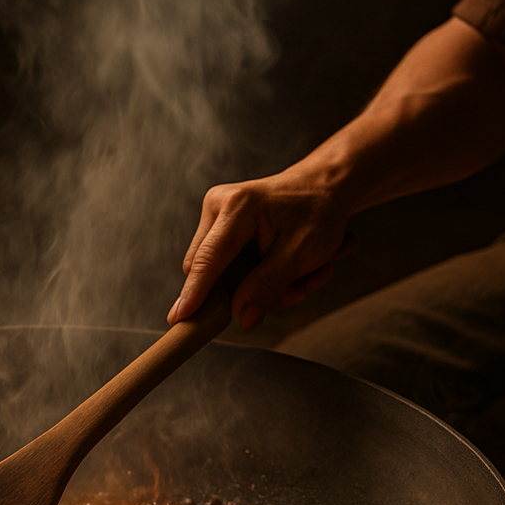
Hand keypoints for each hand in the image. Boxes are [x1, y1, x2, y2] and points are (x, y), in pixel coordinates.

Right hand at [167, 168, 357, 330]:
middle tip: (295, 289)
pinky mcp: (222, 228)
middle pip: (210, 271)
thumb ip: (269, 285)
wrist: (325, 186)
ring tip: (302, 274)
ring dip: (262, 286)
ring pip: (222, 275)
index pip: (208, 260)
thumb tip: (243, 317)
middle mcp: (218, 207)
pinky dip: (261, 277)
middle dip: (249, 291)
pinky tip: (291, 268)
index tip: (179, 318)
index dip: (194, 293)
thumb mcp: (303, 252)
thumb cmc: (319, 211)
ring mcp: (217, 216)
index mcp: (237, 207)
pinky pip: (230, 269)